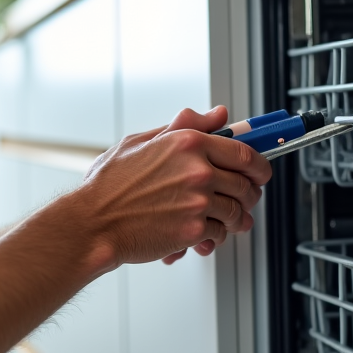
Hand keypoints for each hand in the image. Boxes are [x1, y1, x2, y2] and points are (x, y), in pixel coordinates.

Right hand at [74, 106, 270, 271]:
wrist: (93, 223)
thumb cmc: (109, 185)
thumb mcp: (141, 141)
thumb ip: (185, 126)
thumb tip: (218, 115)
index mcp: (187, 143)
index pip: (244, 152)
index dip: (259, 165)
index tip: (260, 171)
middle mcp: (197, 170)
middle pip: (247, 184)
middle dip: (249, 195)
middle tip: (241, 199)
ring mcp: (197, 201)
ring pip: (237, 212)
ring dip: (233, 219)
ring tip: (221, 220)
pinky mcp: (193, 230)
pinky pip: (220, 234)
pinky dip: (215, 237)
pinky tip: (202, 233)